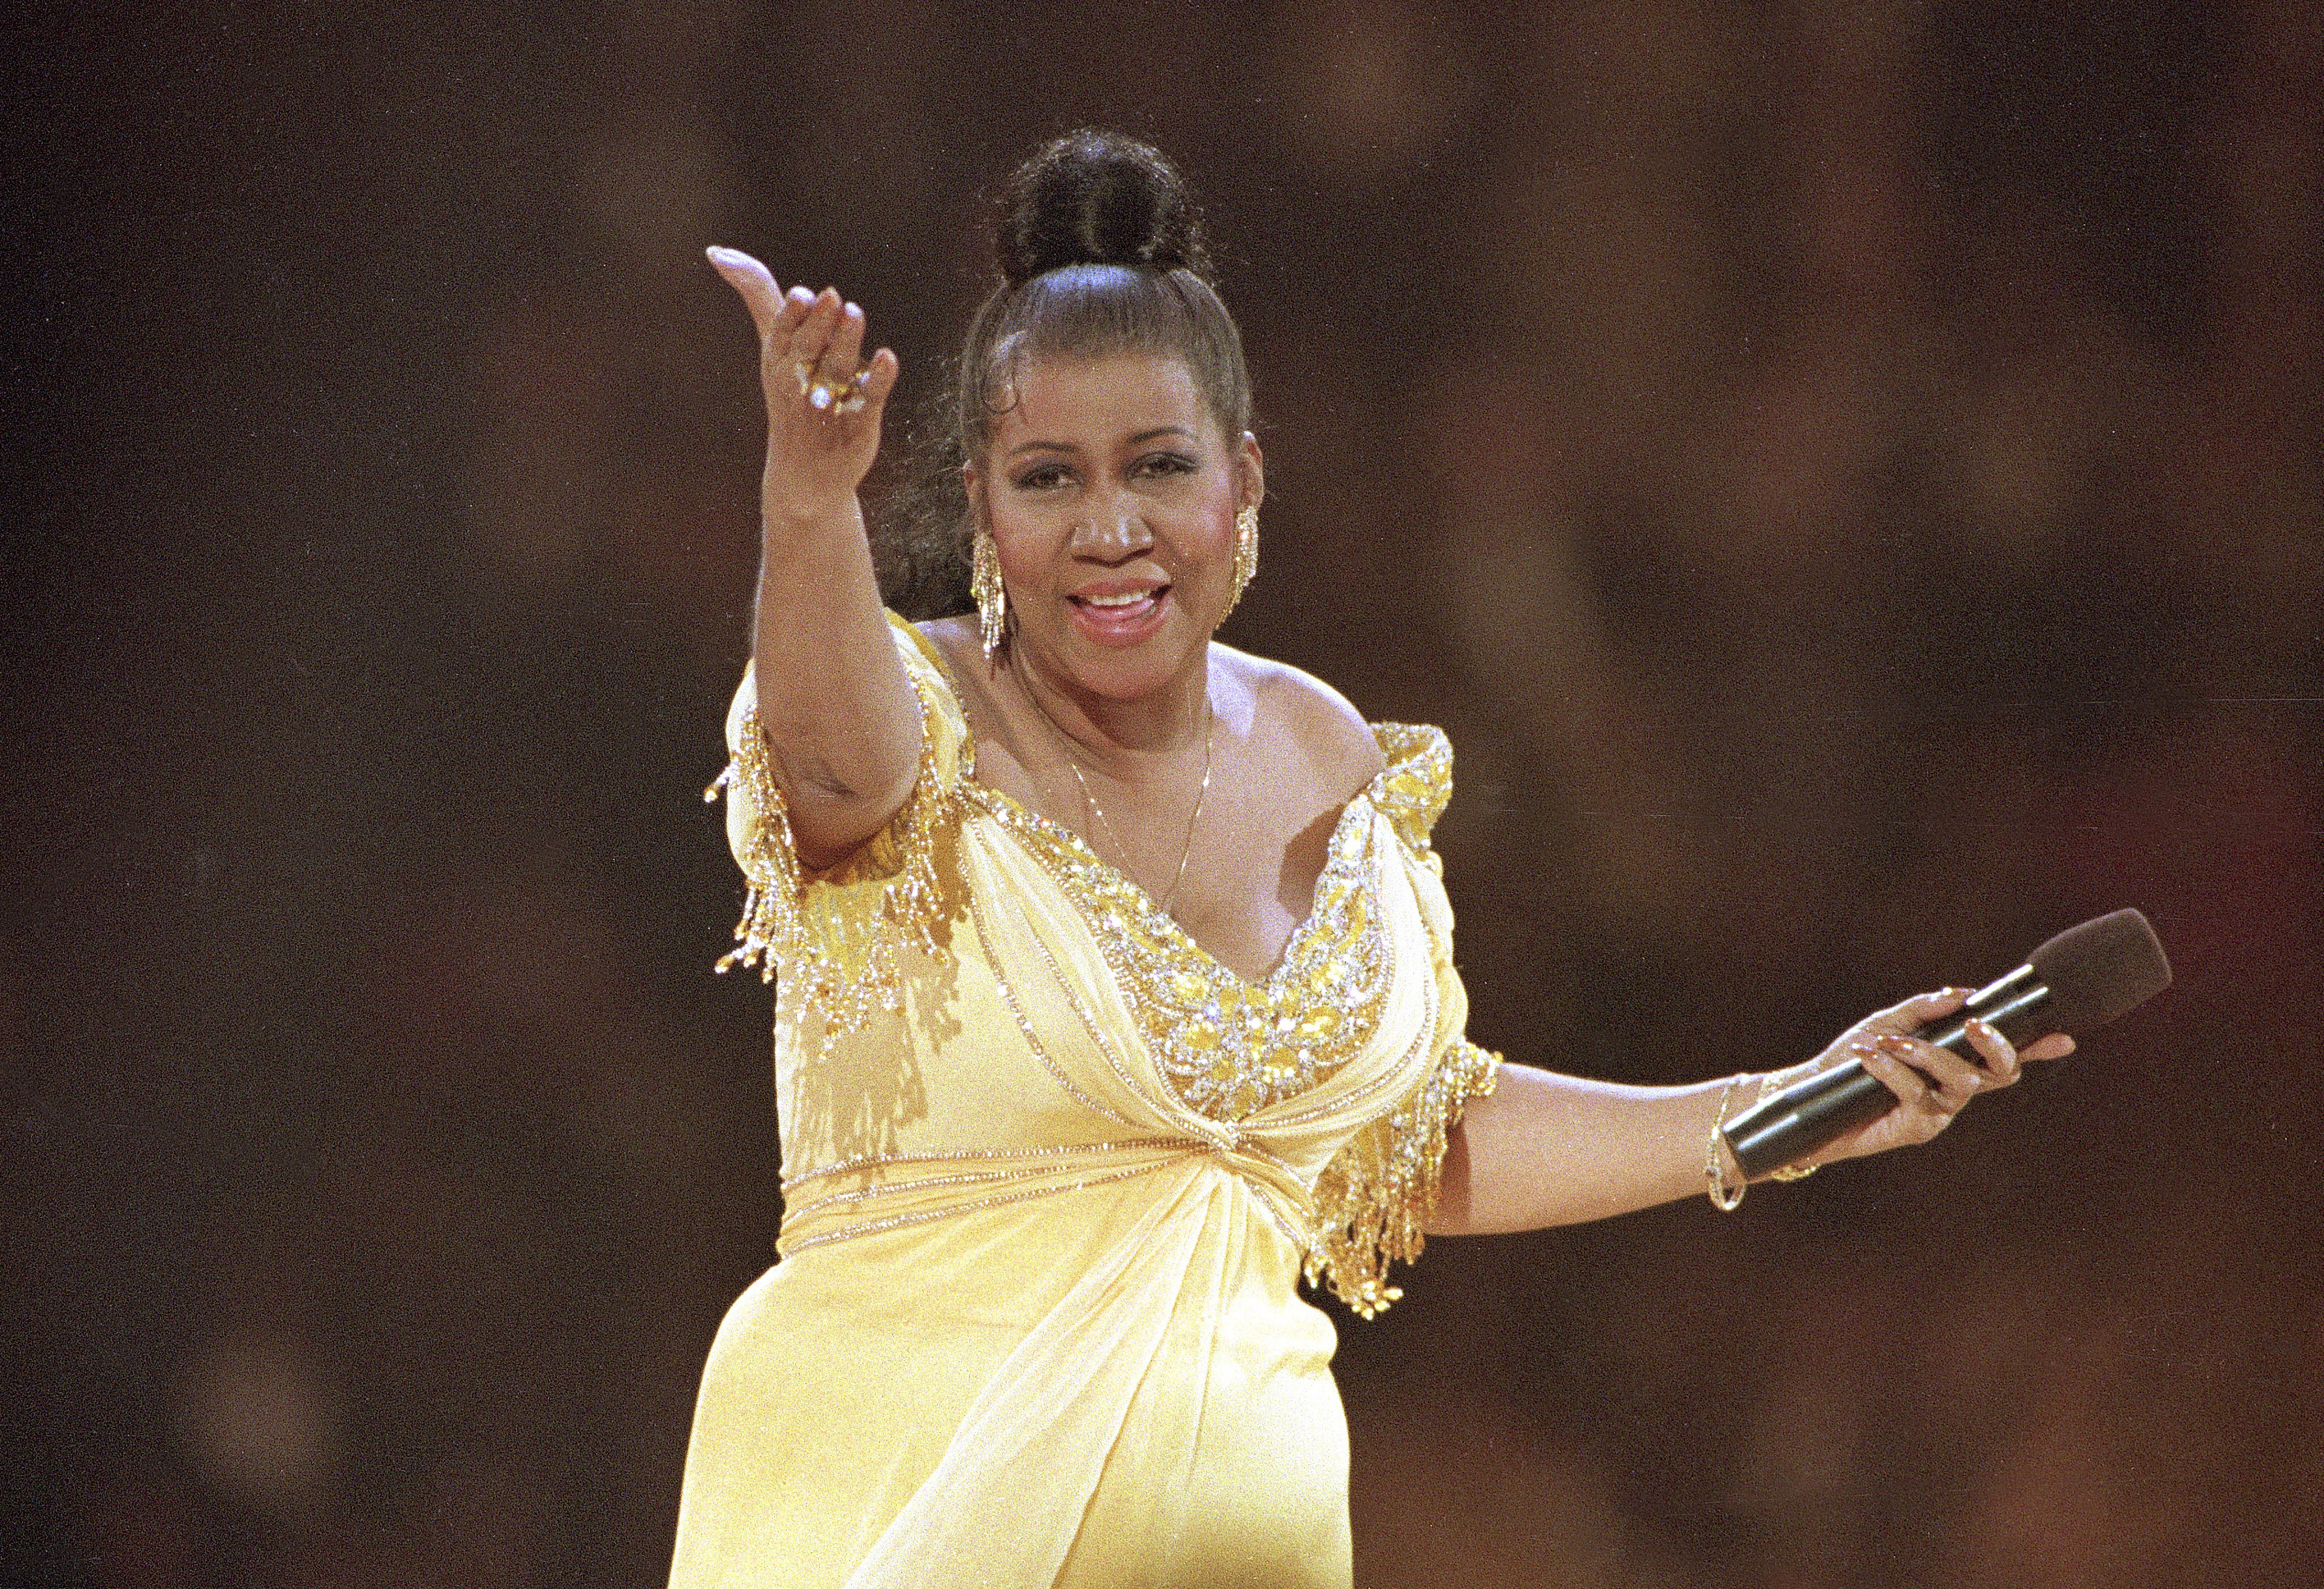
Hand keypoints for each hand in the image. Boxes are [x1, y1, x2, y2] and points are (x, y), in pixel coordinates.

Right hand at [705, 246, 900, 517]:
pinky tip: (887, 357)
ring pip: (837, 368)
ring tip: (853, 313)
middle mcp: (800, 379)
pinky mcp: (860, 419)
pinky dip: (878, 377)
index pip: (782, 333)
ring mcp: (830, 401)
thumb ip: (757, 296)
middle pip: (809, 347)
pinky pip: (869, 395)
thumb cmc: (789, 397)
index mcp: (778, 359)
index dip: (793, 315)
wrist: (804, 475)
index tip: (801, 295)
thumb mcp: (772, 346)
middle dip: (818, 324)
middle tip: (830, 297)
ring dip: (845, 341)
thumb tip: (719, 252)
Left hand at [1797, 988, 2075, 1166]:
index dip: (2035, 1049)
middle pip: (2000, 1074)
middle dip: (1997, 1046)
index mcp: (1955, 1062)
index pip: (2003, 1056)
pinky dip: (1893, 1070)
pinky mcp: (1916, 1129)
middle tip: (1975, 1023)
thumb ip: (1924, 1009)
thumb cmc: (1853, 1056)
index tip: (2062, 1037)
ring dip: (1927, 1055)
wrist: (1814, 1092)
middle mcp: (1955, 1089)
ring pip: (1961, 1082)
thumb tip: (1960, 994)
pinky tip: (1870, 1055)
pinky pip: (1918, 1095)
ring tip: (1889, 1042)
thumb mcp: (1887, 1023)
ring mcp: (1940, 1111)